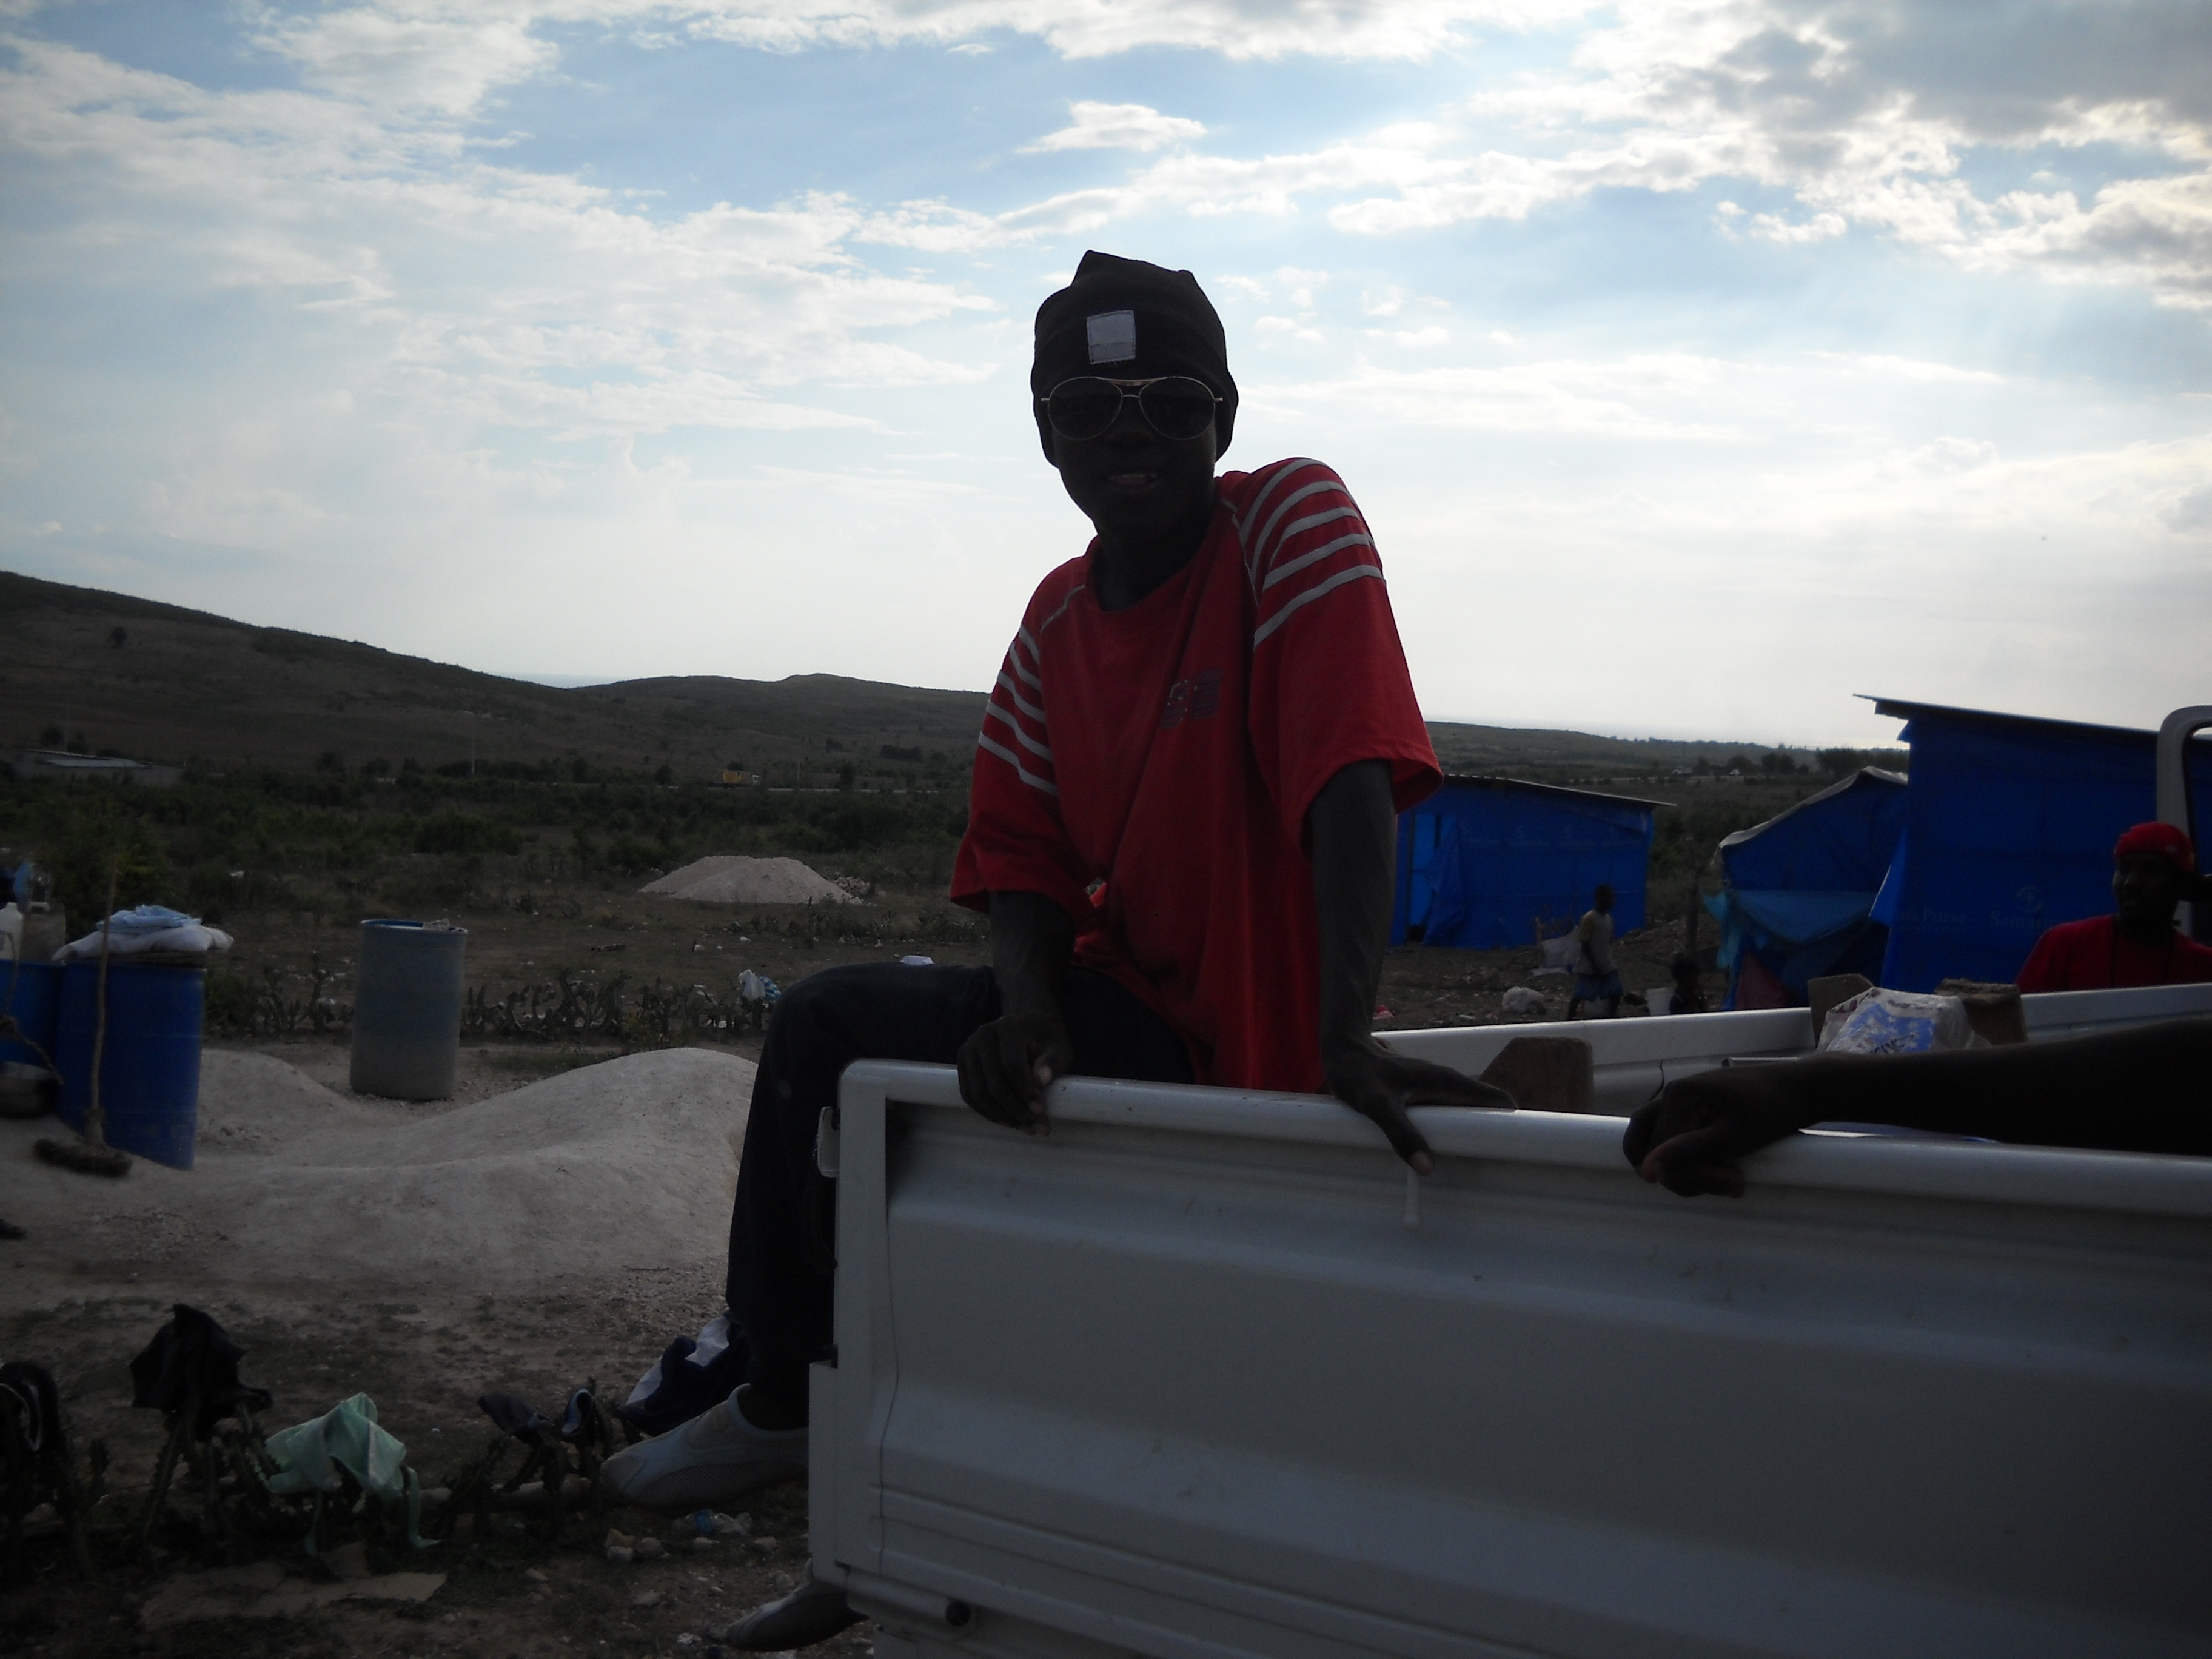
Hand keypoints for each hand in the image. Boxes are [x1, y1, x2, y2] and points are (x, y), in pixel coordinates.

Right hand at [956, 1007, 1073, 1135]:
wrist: (1027, 1025)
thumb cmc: (1045, 1037)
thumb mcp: (1059, 1045)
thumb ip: (1053, 1061)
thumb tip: (1040, 1080)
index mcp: (1009, 1027)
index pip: (1011, 1065)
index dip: (1025, 1091)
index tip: (1042, 1111)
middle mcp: (984, 1035)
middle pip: (993, 1082)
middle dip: (1015, 1110)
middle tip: (1037, 1128)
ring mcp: (969, 1048)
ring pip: (978, 1092)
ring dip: (1002, 1116)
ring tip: (1026, 1128)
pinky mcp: (963, 1062)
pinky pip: (969, 1094)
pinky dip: (987, 1112)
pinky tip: (1008, 1121)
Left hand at [1324, 1037, 1516, 1173]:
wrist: (1342, 1054)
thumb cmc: (1359, 1075)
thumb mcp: (1377, 1106)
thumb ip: (1401, 1134)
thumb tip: (1429, 1169)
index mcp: (1447, 1082)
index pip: (1496, 1100)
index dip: (1512, 1123)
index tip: (1518, 1152)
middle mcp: (1447, 1084)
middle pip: (1486, 1111)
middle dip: (1496, 1136)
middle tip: (1494, 1169)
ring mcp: (1436, 1090)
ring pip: (1467, 1115)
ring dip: (1475, 1137)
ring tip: (1476, 1167)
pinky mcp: (1424, 1097)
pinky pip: (1450, 1117)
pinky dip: (1454, 1134)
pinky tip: (1444, 1154)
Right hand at [1621, 1066, 1822, 1196]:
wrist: (1798, 1089)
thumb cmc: (1772, 1111)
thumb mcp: (1733, 1137)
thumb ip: (1688, 1154)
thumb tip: (1645, 1174)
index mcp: (1678, 1096)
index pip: (1660, 1152)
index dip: (1693, 1175)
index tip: (1733, 1183)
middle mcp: (1670, 1095)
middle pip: (1652, 1151)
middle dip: (1690, 1174)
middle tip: (1731, 1182)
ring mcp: (1677, 1102)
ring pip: (1655, 1147)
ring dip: (1686, 1171)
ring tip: (1727, 1177)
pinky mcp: (1688, 1110)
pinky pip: (1670, 1140)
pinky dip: (1687, 1161)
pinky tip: (1718, 1166)